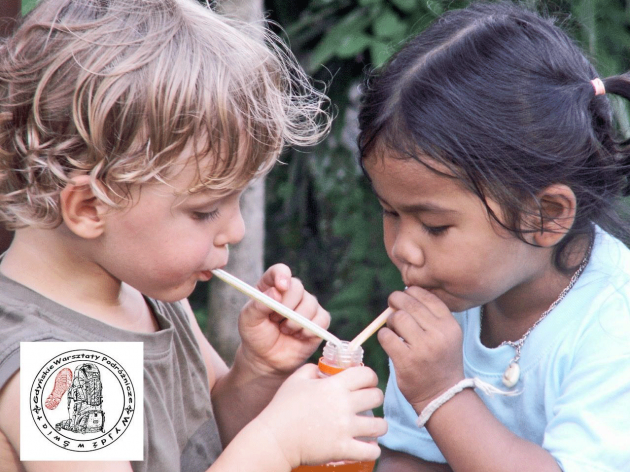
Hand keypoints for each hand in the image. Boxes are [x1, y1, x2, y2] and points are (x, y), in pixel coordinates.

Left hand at [238, 264, 329, 375]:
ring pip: (311, 304)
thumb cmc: (255, 336)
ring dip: (295, 322)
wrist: (266, 359)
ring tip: (285, 330)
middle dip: (286, 307)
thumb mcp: (248, 320)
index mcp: (271, 286)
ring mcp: (306, 305)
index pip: (280, 271)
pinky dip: (309, 330)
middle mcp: (291, 292)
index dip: (282, 275)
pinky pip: (322, 319)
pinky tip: (298, 336)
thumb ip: (258, 305)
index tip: (281, 287)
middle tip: (275, 320)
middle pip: (297, 287)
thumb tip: (277, 292)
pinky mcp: (318, 320)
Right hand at [254, 364, 386, 468]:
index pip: (366, 374)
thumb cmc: (283, 408)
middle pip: (377, 397)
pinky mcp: (343, 449)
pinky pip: (371, 451)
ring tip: (372, 426)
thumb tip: (322, 369)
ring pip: (380, 425)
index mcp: (334, 386)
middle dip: (375, 398)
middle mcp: (344, 405)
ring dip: (378, 425)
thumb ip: (311, 370)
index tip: (367, 383)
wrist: (275, 438)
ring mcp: (345, 428)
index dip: (370, 377)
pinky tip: (369, 447)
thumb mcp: (295, 380)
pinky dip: (373, 450)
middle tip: (369, 403)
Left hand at [377, 287, 463, 413]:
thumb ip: (430, 316)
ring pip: (397, 317)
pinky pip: (386, 336)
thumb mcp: (446, 336)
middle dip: (396, 301)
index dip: (411, 292)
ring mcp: (423, 348)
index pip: (426, 296)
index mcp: (450, 325)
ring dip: (390, 321)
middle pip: (409, 304)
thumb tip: (403, 293)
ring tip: (393, 329)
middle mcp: (439, 334)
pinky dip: (383, 336)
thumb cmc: (440, 361)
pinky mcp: (407, 361)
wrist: (442, 395)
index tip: (404, 296)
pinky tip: (389, 342)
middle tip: (392, 306)